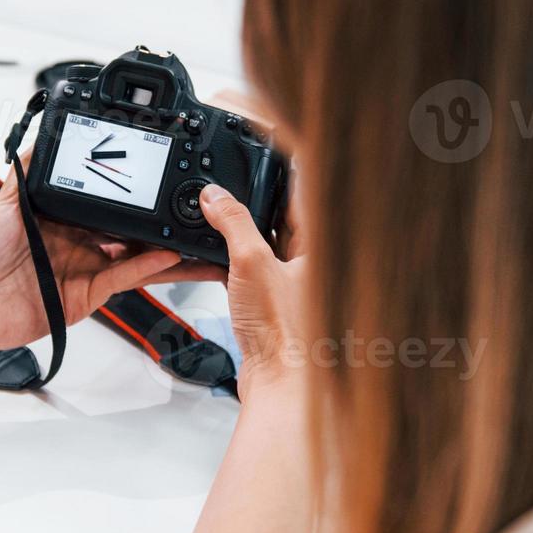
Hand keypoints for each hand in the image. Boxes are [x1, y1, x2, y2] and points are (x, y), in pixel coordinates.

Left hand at [0, 168, 222, 358]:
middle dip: (153, 216)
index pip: (101, 200)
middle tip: (184, 201)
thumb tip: (44, 131)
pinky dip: (148, 265)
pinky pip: (124, 277)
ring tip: (191, 230)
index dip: (126, 188)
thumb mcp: (5, 200)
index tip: (150, 172)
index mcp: (58, 218)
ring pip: (133, 254)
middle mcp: (74, 244)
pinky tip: (168, 252)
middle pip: (124, 228)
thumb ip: (29, 168)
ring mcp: (82, 271)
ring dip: (163, 245)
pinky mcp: (87, 297)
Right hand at [198, 183, 304, 401]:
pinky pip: (251, 268)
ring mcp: (292, 282)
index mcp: (320, 245)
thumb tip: (216, 195)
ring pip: (265, 242)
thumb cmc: (285, 334)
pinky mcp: (273, 302)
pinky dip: (232, 260)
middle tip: (230, 184)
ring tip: (215, 217)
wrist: (280, 384)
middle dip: (254, 199)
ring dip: (240, 231)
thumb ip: (233, 223)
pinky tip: (211, 258)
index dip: (283, 168)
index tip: (264, 147)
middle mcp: (312, 262)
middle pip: (283, 215)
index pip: (304, 192)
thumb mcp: (252, 263)